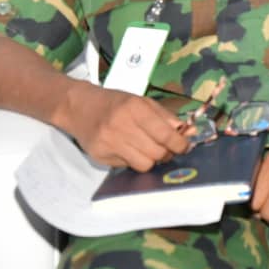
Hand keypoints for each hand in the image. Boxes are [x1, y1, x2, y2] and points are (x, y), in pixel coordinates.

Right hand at [62, 81, 190, 170]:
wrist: (78, 107)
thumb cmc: (115, 103)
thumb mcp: (143, 102)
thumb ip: (166, 117)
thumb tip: (189, 132)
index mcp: (135, 108)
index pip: (164, 134)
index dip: (179, 144)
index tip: (185, 146)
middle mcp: (121, 126)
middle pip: (157, 152)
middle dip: (167, 153)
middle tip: (168, 149)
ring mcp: (109, 143)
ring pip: (144, 164)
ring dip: (152, 160)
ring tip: (150, 151)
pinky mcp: (100, 156)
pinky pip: (127, 167)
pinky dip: (134, 161)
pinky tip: (131, 150)